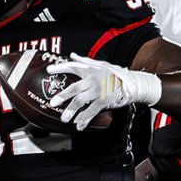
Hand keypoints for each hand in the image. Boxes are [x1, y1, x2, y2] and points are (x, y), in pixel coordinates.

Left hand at [47, 55, 161, 129]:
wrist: (131, 83)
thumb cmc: (114, 74)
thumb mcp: (100, 64)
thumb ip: (85, 61)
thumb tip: (72, 55)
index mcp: (90, 71)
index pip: (72, 67)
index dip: (60, 68)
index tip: (49, 71)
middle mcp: (92, 80)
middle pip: (74, 88)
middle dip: (62, 96)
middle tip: (53, 103)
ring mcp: (98, 91)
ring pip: (81, 101)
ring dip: (71, 111)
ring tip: (64, 119)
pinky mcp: (104, 101)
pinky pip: (92, 111)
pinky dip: (85, 118)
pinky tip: (79, 125)